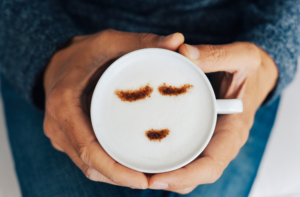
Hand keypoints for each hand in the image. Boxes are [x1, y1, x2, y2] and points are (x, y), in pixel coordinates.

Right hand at [43, 29, 183, 188]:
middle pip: (90, 165)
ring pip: (89, 167)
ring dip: (116, 176)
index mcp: (63, 106)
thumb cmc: (81, 52)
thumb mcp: (108, 42)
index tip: (143, 181)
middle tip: (153, 181)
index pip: (88, 150)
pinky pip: (88, 159)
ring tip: (146, 177)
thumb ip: (140, 41)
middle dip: (121, 178)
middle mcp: (58, 127)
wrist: (54, 60)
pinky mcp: (68, 138)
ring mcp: (61, 136)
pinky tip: (130, 167)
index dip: (115, 171)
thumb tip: (177, 40)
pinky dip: (109, 167)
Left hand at [148, 42, 277, 193]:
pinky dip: (163, 156)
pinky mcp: (199, 134)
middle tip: (135, 176)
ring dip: (161, 171)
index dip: (185, 176)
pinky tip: (142, 149)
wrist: (255, 75)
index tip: (157, 179)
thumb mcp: (242, 57)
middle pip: (193, 174)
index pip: (212, 165)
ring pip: (185, 168)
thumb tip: (184, 53)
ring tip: (133, 167)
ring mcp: (208, 140)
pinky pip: (182, 152)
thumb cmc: (252, 70)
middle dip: (166, 179)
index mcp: (233, 131)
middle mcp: (220, 142)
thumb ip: (216, 55)